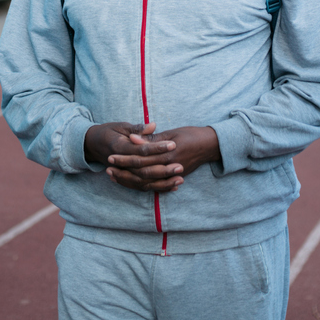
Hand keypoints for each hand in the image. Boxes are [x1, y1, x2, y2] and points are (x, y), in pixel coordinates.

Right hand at [84, 122, 178, 191]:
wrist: (91, 144)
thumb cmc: (108, 132)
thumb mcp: (120, 126)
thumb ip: (137, 128)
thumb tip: (153, 126)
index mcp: (119, 147)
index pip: (141, 149)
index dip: (157, 148)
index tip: (173, 144)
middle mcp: (121, 163)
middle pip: (144, 169)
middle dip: (164, 169)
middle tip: (181, 166)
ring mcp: (123, 172)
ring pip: (144, 182)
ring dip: (163, 182)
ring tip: (180, 179)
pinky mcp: (127, 177)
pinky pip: (143, 187)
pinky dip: (157, 188)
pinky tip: (172, 187)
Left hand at [105, 125, 220, 192]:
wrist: (211, 145)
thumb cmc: (192, 135)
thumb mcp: (172, 133)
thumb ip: (152, 139)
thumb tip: (133, 139)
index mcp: (167, 153)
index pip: (141, 158)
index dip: (125, 158)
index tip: (111, 156)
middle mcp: (169, 166)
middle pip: (141, 172)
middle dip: (124, 171)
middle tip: (108, 169)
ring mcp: (172, 174)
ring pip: (147, 182)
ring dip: (130, 181)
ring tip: (115, 178)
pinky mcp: (175, 177)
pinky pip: (156, 186)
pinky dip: (143, 185)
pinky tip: (131, 183)